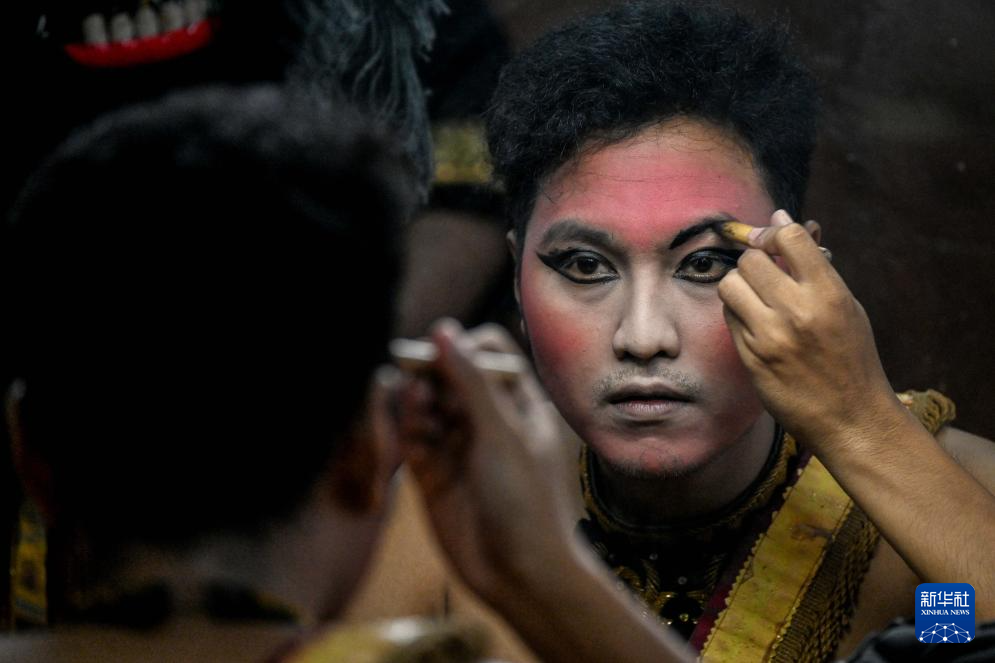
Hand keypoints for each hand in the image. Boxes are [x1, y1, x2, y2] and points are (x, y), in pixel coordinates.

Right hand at [396, 320, 574, 602]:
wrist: (520, 574)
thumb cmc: (527, 500)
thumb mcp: (502, 432)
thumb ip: (471, 381)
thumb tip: (444, 330)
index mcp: (520, 403)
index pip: (488, 353)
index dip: (464, 349)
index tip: (445, 354)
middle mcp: (488, 420)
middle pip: (451, 377)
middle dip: (432, 372)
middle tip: (418, 373)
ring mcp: (459, 447)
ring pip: (428, 407)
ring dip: (417, 400)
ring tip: (416, 402)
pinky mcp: (434, 475)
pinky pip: (413, 440)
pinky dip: (407, 428)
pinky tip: (408, 426)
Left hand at [717, 210, 904, 454]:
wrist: (851, 418)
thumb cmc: (852, 358)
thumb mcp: (846, 307)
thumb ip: (815, 267)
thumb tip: (782, 220)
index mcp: (829, 294)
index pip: (789, 237)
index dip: (773, 232)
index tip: (772, 240)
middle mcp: (797, 312)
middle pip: (751, 259)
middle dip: (754, 260)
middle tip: (764, 272)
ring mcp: (769, 337)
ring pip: (730, 285)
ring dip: (740, 284)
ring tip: (756, 296)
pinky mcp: (750, 358)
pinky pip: (728, 318)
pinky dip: (737, 312)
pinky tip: (755, 322)